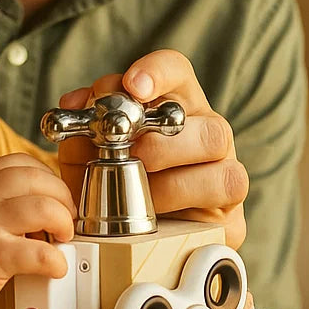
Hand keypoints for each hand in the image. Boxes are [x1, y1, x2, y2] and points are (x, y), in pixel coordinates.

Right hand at [0, 153, 74, 308]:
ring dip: (63, 222)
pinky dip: (55, 260)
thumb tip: (36, 203)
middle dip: (62, 197)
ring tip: (62, 237)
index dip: (46, 175)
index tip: (54, 194)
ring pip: (43, 207)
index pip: (20, 162)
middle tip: (66, 217)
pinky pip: (38, 252)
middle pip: (37, 178)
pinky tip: (55, 266)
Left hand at [56, 49, 247, 248]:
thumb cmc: (114, 184)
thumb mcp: (88, 152)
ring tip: (137, 187)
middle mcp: (205, 127)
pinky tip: (155, 211)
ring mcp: (224, 164)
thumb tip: (76, 102)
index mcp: (173, 104)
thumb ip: (82, 124)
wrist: (134, 238)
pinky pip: (222, 189)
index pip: (174, 70)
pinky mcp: (232, 205)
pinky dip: (181, 200)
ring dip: (169, 170)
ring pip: (215, 144)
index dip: (156, 72)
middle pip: (200, 114)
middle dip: (159, 137)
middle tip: (130, 154)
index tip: (133, 86)